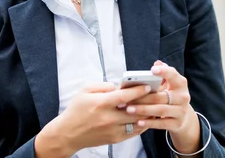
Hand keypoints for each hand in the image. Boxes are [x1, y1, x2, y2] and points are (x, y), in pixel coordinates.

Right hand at [37, 82, 152, 155]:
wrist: (68, 134)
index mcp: (101, 103)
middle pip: (135, 110)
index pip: (125, 96)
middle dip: (147, 101)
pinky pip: (133, 132)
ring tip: (155, 105)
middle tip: (157, 94)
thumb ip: (102, 85)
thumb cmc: (76, 110)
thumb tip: (117, 86)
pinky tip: (146, 118)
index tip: (148, 85)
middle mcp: (108, 118)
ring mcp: (112, 130)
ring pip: (137, 122)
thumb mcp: (85, 91)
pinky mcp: (115, 139)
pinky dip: (142, 124)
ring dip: (147, 114)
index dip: (138, 90)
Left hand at [125, 61, 201, 153]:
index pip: (173, 75)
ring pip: (160, 110)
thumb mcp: (169, 83)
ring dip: (144, 110)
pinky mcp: (177, 124)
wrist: (183, 117)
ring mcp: (181, 111)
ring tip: (129, 109)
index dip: (164, 72)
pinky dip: (149, 123)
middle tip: (127, 98)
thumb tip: (157, 63)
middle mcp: (183, 97)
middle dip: (144, 97)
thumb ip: (163, 72)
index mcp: (180, 84)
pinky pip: (161, 124)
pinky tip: (138, 122)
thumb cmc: (170, 95)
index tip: (152, 69)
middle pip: (162, 96)